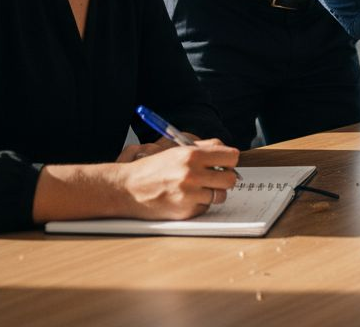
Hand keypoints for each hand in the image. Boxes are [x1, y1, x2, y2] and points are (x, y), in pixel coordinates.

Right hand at [117, 139, 238, 219]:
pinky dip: (200, 204)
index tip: (225, 163)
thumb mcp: (177, 150)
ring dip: (213, 192)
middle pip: (231, 178)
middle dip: (225, 178)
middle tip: (215, 178)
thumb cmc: (152, 168)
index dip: (229, 160)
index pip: (231, 156)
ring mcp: (190, 194)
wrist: (127, 189)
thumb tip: (228, 153)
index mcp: (192, 155)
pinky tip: (186, 198)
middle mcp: (192, 174)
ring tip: (198, 188)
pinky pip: (206, 207)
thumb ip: (204, 148)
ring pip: (221, 195)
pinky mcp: (186, 211)